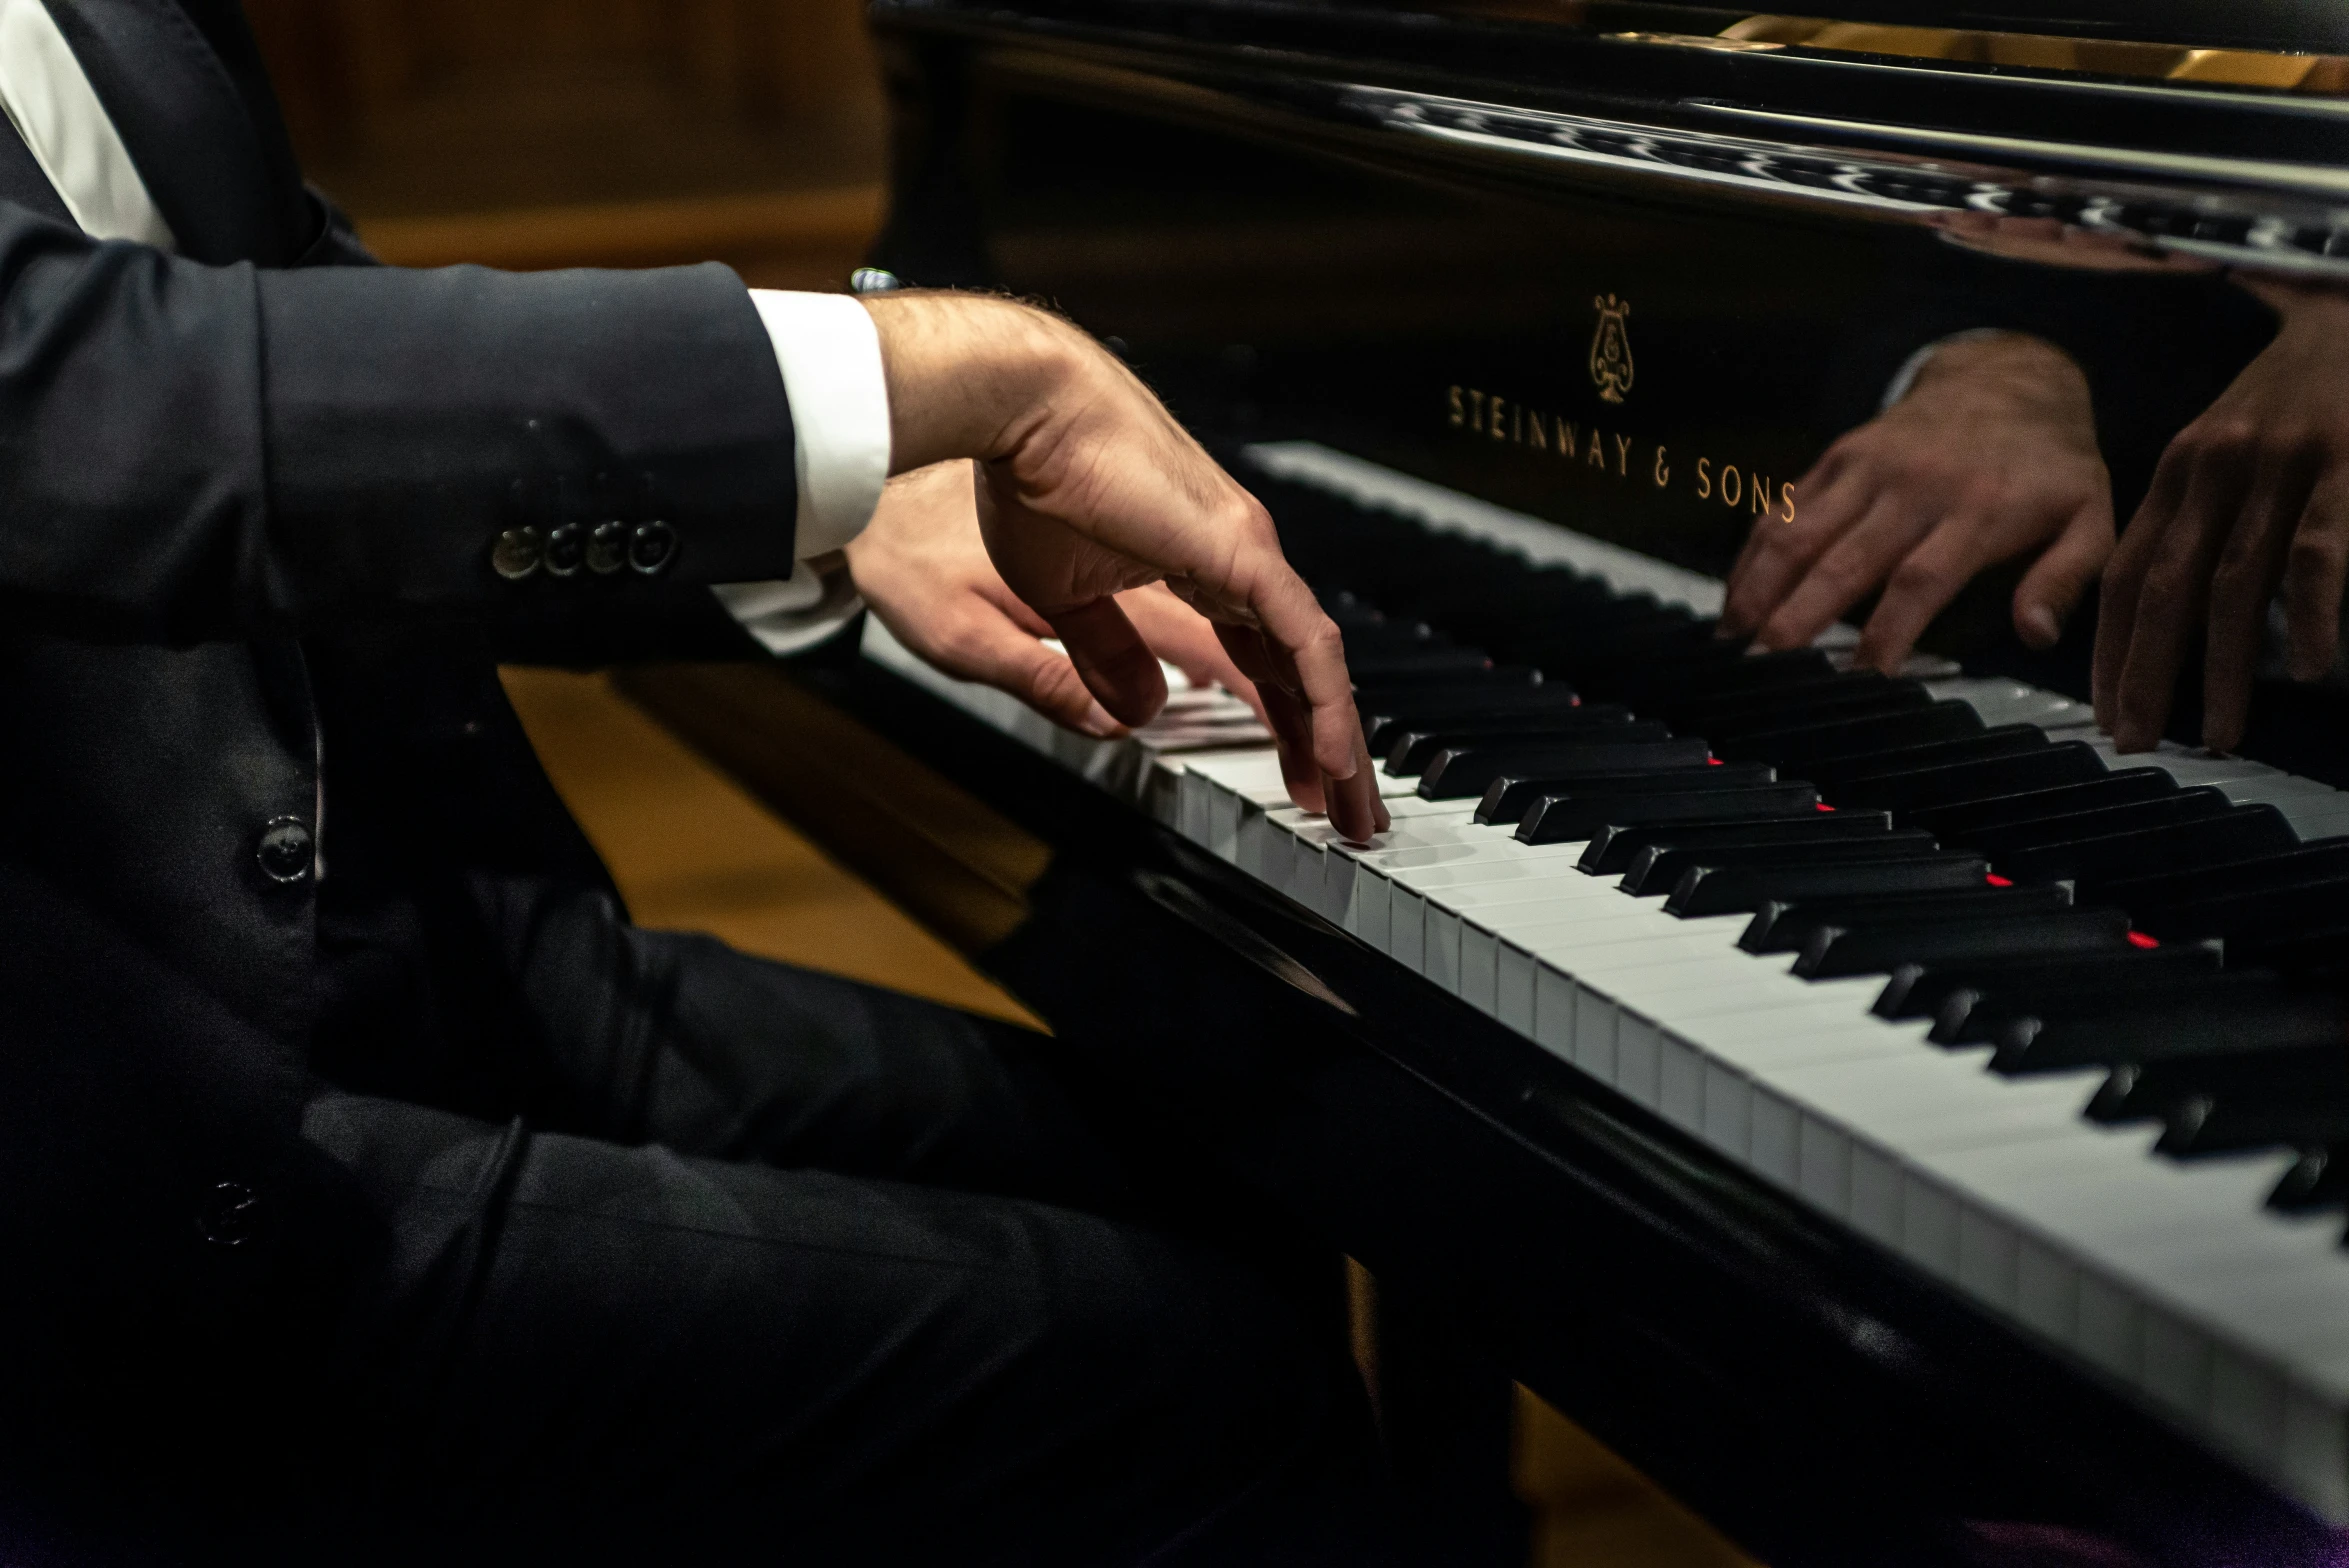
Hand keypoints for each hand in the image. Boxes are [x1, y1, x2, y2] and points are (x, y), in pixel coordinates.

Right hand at [864, 292, 1384, 838]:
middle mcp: (1237, 561)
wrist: (1016, 412)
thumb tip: (1144, 713)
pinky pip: (1303, 642)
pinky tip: (1333, 756)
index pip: (1261, 665)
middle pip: (1301, 673)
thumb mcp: (1060, 601)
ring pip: (1317, 665)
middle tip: (1352, 816)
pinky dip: (1324, 703)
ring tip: (1355, 810)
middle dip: (1329, 750)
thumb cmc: (1021, 487)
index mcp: (1195, 571)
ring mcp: (1247, 553)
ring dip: (1339, 742)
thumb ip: (1105, 657)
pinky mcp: (1242, 551)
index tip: (1295, 784)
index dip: (1283, 726)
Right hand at [1720, 331, 2113, 672]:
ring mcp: (1869, 467)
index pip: (1919, 579)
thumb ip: (2064, 578)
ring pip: (1801, 531)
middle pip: (1845, 560)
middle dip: (1801, 617)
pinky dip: (1754, 555)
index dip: (1885, 633)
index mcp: (1979, 510)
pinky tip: (1735, 598)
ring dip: (1761, 587)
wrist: (2008, 378)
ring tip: (1733, 640)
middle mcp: (1916, 486)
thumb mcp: (2088, 518)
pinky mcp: (1839, 456)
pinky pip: (1786, 508)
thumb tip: (2034, 633)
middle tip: (1768, 668)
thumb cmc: (2049, 466)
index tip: (1859, 680)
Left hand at [2095, 278, 2348, 752]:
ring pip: (2234, 583)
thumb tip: (2172, 617)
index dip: (2109, 648)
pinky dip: (2310, 612)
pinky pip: (2319, 550)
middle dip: (2143, 673)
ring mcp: (2279, 466)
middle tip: (2133, 742)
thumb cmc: (2302, 399)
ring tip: (2219, 732)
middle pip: (2163, 590)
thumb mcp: (2229, 450)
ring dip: (2220, 667)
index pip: (2126, 575)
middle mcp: (2212, 470)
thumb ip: (2198, 521)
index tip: (2103, 711)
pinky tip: (2303, 668)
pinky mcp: (2342, 459)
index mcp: (2177, 473)